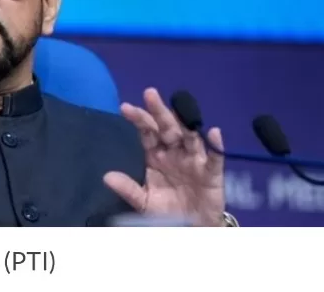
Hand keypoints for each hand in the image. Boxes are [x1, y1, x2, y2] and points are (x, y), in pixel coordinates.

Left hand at [103, 88, 225, 225]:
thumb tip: (107, 177)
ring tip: (178, 106)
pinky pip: (215, 158)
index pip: (147, 132)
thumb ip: (128, 189)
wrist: (191, 229)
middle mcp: (175, 152)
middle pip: (167, 128)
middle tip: (150, 93)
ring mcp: (194, 160)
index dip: (139, 119)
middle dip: (159, 111)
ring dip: (185, 122)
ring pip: (190, 137)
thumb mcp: (144, 202)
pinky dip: (216, 145)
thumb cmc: (166, 211)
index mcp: (156, 155)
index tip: (125, 107)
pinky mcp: (212, 173)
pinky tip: (213, 132)